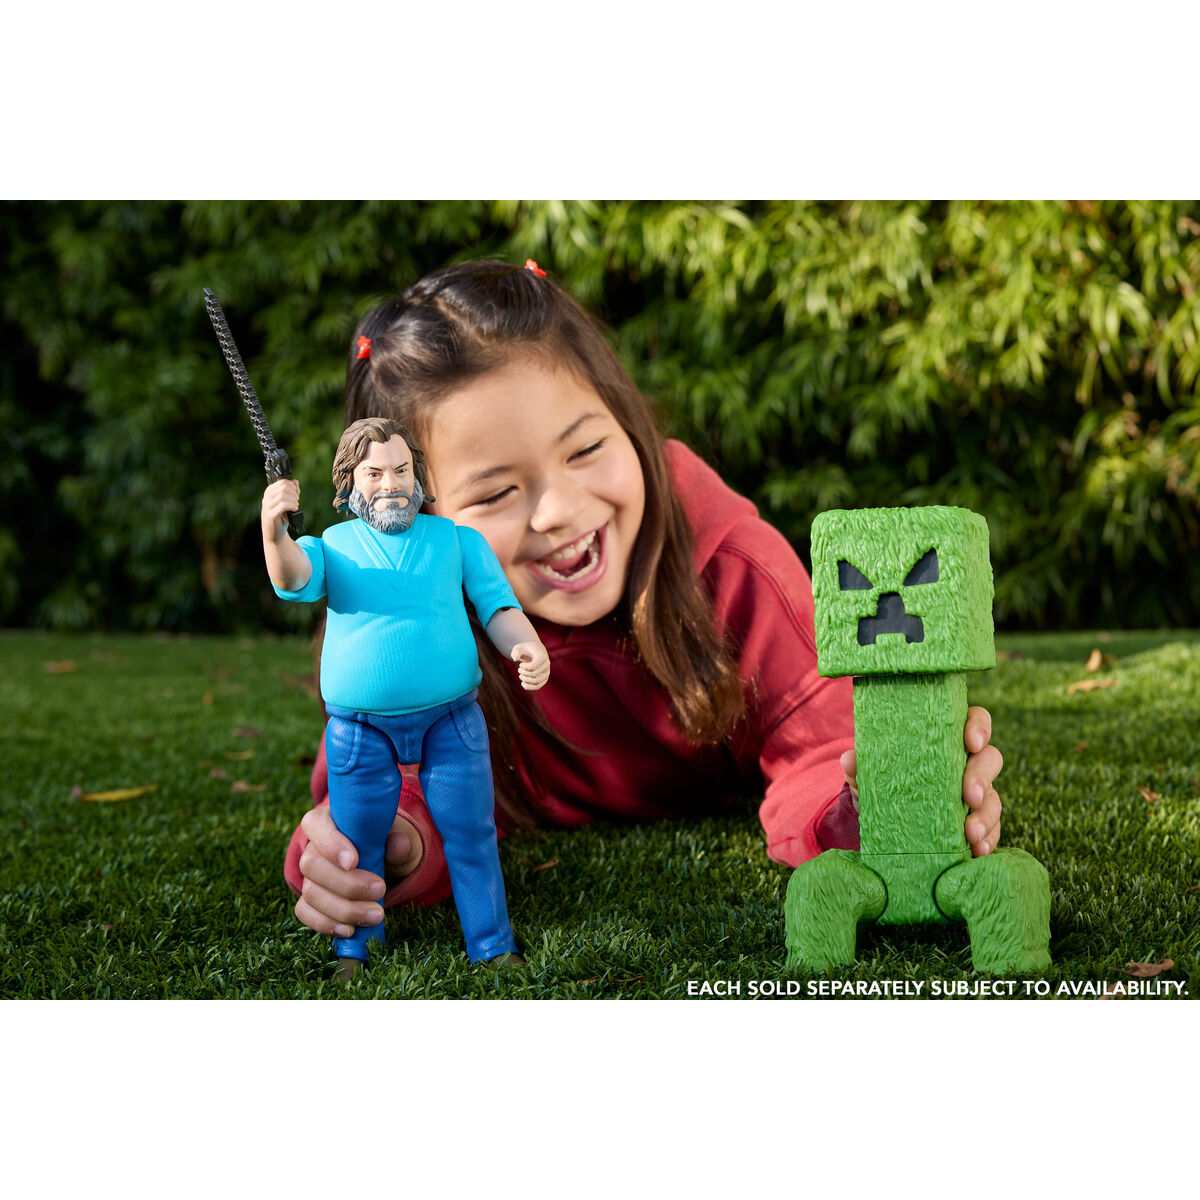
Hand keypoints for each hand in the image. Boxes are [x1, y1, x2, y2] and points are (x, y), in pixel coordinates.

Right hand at [262, 478, 300, 541]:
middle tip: (297, 501)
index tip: (296, 494)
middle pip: (284, 488)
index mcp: (269, 491)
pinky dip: (292, 506)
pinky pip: (283, 505)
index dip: (292, 487)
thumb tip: (295, 481)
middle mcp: (267, 497)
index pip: (282, 482)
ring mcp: (267, 506)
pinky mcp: (271, 515)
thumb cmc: (281, 517)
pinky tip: (294, 509)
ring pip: (283, 496)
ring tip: (296, 506)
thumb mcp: (287, 502)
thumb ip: (292, 491)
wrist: (275, 533)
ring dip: (293, 500)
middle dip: (294, 493)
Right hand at [294, 806, 422, 937]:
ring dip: (343, 909)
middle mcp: (312, 847)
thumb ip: (399, 838)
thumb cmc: (385, 839)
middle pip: (311, 865)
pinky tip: (349, 930)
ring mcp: (309, 875)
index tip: (354, 861)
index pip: (315, 825)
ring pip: (311, 893)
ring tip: (375, 915)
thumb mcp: (397, 833)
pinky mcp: (309, 899)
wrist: (382, 857)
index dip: (330, 844)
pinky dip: (326, 924)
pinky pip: (306, 913)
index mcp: (328, 820)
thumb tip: (399, 845)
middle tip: (380, 890)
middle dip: (346, 884)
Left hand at [511, 640, 549, 690]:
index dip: (524, 668)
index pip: (533, 667)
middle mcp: (547, 665)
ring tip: (520, 676)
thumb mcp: (519, 647)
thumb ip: (516, 652)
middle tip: (519, 669)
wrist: (535, 651)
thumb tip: (515, 659)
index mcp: (542, 656)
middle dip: (523, 673)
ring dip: (525, 680)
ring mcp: (546, 672)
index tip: (520, 664)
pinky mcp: (544, 679)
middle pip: (534, 675)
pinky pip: (538, 686)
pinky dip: (529, 687)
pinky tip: (523, 683)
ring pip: (536, 682)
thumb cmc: (526, 649)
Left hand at [839, 705, 1002, 857]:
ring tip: (970, 834)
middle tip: (970, 797)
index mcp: (945, 739)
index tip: (971, 742)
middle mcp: (966, 763)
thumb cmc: (884, 783)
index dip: (978, 727)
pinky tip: (977, 850)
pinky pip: (992, 829)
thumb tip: (849, 759)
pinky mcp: (979, 823)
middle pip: (990, 759)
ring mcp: (977, 794)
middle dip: (982, 777)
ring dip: (986, 816)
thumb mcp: (869, 774)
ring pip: (994, 798)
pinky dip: (987, 839)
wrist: (883, 821)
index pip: (973, 720)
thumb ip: (861, 766)